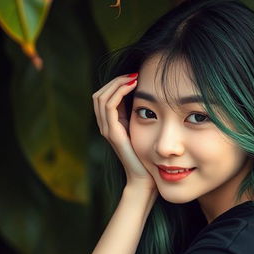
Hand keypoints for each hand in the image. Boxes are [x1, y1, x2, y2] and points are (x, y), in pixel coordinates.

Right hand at [92, 74, 155, 192]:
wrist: (146, 180)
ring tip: (133, 76)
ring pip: (101, 97)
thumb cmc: (151, 159)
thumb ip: (144, 118)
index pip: (105, 96)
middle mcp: (106, 127)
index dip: (117, 83)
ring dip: (117, 83)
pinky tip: (134, 86)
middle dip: (115, 80)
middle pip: (100, 94)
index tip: (136, 75)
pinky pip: (109, 107)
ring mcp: (108, 130)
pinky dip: (118, 92)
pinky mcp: (113, 134)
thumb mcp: (147, 133)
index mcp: (113, 125)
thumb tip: (154, 99)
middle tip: (134, 72)